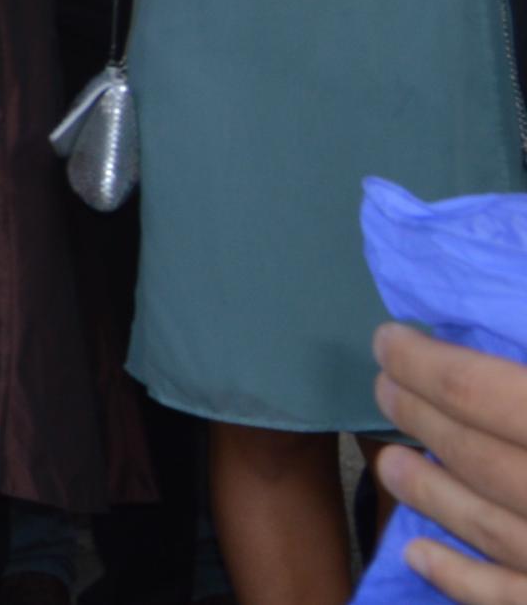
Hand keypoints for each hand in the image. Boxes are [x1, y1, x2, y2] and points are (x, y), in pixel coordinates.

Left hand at [379, 323, 526, 600]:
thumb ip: (525, 352)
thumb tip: (498, 321)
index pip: (479, 392)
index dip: (422, 364)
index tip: (389, 341)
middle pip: (477, 456)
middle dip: (420, 418)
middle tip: (384, 391)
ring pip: (490, 527)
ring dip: (429, 492)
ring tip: (390, 464)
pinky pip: (512, 596)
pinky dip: (459, 577)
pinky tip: (417, 554)